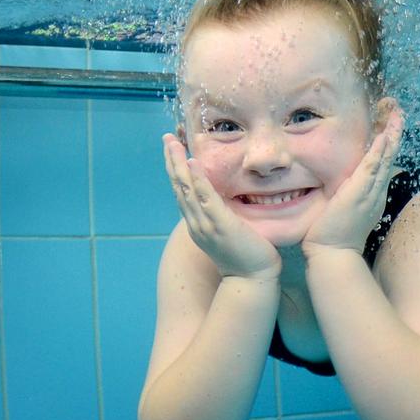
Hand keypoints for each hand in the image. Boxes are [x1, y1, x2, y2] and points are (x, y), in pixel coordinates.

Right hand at [163, 134, 281, 279]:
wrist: (252, 281)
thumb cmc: (246, 257)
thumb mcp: (229, 231)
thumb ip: (223, 214)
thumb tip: (227, 197)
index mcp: (198, 224)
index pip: (183, 192)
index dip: (176, 170)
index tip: (173, 150)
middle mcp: (196, 223)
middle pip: (179, 187)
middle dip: (171, 161)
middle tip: (167, 138)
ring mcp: (206, 224)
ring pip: (187, 189)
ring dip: (179, 164)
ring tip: (173, 144)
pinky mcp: (221, 225)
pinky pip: (206, 198)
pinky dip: (198, 179)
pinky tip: (192, 163)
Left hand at [301, 103, 404, 256]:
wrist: (332, 254)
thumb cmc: (334, 236)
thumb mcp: (345, 211)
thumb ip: (348, 196)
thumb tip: (343, 186)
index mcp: (373, 194)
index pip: (384, 163)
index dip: (389, 142)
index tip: (391, 124)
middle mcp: (376, 191)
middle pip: (389, 156)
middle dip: (395, 132)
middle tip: (399, 110)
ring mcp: (369, 192)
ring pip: (384, 159)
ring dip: (391, 135)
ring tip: (396, 115)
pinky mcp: (358, 193)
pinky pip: (371, 169)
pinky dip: (378, 152)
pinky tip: (384, 137)